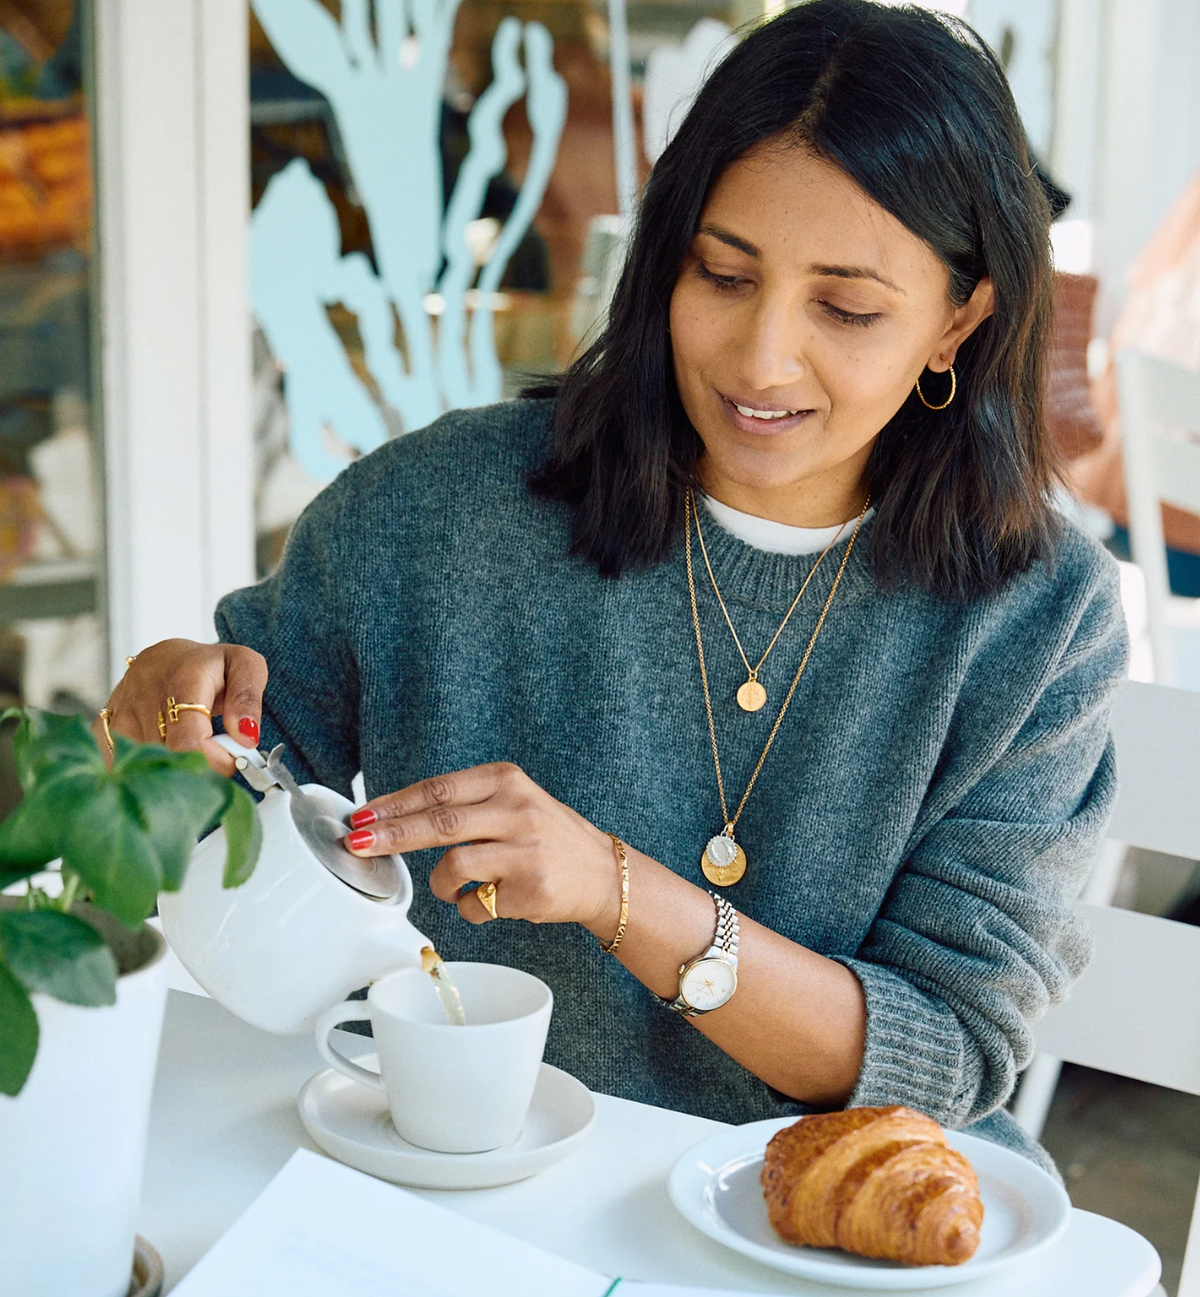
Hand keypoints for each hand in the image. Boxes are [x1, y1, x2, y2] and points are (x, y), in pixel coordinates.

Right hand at [96, 639, 267, 774]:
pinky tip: (163, 757)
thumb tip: (245, 736)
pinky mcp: (103, 728)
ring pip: (145, 766)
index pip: (188, 742)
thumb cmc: (210, 666)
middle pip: (168, 758)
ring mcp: (120, 714)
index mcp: (183, 680)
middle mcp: (144, 697)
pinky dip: (147, 770)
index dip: (212, 763)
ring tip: (190, 749)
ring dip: (173, 769)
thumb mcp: (244, 666)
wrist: (168, 658)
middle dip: (197, 767)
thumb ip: (247, 699)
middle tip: (214, 756)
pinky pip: (123, 765)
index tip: (230, 762)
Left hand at [344, 763, 622, 934]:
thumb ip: (464, 804)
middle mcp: (518, 811)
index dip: (394, 804)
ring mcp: (526, 851)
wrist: (602, 873)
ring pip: (453, 867)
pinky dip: (469, 909)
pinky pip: (474, 906)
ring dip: (441, 885)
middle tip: (356, 843)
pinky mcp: (531, 890)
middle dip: (390, 835)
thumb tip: (393, 816)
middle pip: (439, 822)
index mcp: (507, 781)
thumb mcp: (513, 802)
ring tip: (454, 888)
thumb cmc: (546, 837)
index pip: (438, 789)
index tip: (361, 816)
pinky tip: (488, 901)